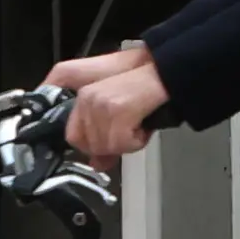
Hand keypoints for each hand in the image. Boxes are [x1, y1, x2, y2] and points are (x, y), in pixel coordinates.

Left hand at [44, 44, 167, 163]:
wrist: (166, 73)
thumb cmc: (146, 88)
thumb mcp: (118, 110)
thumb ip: (103, 138)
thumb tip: (98, 165)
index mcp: (83, 97)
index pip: (73, 136)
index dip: (91, 147)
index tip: (107, 147)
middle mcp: (87, 100)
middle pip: (91, 146)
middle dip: (112, 147)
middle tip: (130, 135)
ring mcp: (100, 105)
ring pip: (107, 147)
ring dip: (127, 144)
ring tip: (140, 126)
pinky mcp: (117, 111)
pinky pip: (123, 144)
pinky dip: (138, 141)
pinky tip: (145, 127)